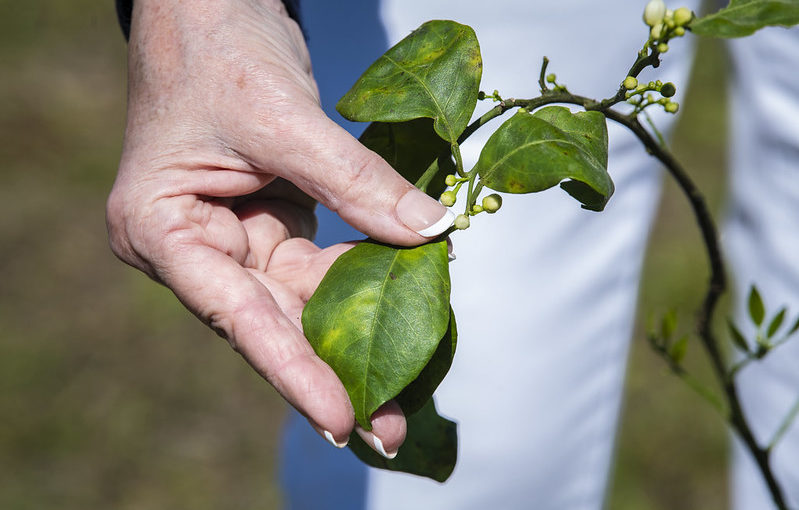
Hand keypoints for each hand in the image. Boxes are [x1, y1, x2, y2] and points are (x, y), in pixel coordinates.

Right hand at [106, 0, 452, 456]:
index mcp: (161, 230)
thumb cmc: (218, 50)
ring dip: (355, 334)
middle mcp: (194, 247)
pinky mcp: (269, 226)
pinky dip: (361, 280)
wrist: (212, 7)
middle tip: (387, 426)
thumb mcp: (285, 118)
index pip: (233, 313)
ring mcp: (232, 239)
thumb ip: (356, 182)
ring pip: (300, 300)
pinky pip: (319, 265)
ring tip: (405, 387)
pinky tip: (402, 307)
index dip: (291, 370)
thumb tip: (432, 233)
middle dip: (332, 370)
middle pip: (270, 321)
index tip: (341, 419)